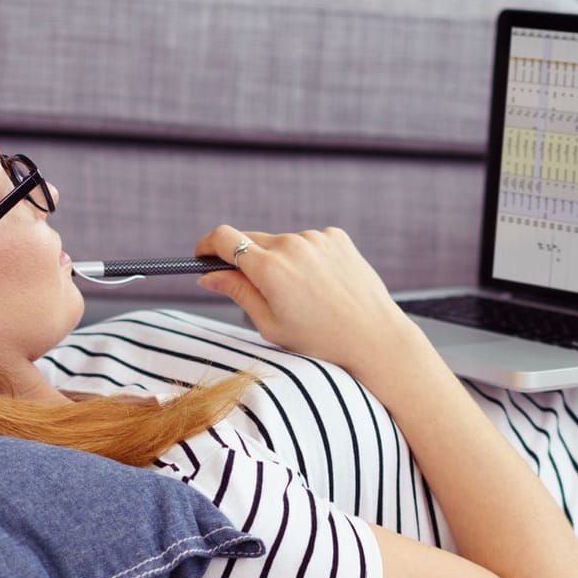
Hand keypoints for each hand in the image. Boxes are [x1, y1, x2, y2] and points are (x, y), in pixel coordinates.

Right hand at [192, 225, 423, 373]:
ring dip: (281, 262)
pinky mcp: (337, 237)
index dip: (207, 245)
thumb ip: (237, 292)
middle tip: (257, 290)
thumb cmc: (320, 341)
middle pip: (251, 240)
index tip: (202, 256)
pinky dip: (306, 259)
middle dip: (245, 260)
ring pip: (282, 244)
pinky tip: (321, 286)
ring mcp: (316, 238)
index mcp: (269, 268)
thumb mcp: (270, 324)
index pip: (223, 238)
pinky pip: (309, 243)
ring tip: (302, 297)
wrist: (374, 339)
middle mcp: (291, 244)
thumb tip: (208, 275)